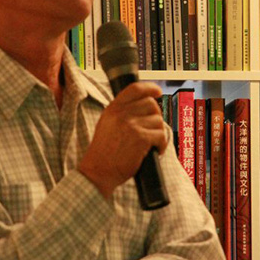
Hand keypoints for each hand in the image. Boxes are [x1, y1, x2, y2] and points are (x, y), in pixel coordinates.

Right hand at [78, 82, 168, 199]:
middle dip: (155, 117)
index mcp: (113, 109)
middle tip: (152, 129)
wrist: (98, 171)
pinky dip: (161, 145)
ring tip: (150, 144)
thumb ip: (121, 112)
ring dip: (158, 133)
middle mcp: (122, 114)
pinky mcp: (141, 138)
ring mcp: (131, 125)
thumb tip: (145, 103)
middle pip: (151, 104)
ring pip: (158, 121)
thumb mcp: (107, 124)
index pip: (135, 89)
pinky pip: (161, 135)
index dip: (150, 88)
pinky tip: (154, 150)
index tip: (157, 92)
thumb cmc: (104, 151)